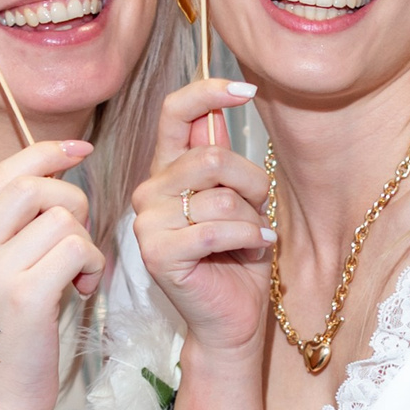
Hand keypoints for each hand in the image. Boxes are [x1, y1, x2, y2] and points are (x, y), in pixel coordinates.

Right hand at [0, 138, 106, 409]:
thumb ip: (8, 239)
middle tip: (79, 238)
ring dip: (85, 240)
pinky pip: (74, 248)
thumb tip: (55, 191)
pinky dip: (91, 263)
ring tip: (80, 275)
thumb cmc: (3, 348)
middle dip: (71, 199)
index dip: (42, 154)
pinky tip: (83, 290)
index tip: (77, 149)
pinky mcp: (22, 297)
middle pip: (28, 185)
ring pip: (58, 216)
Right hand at [131, 81, 273, 362]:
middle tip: (261, 209)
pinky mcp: (158, 253)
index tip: (249, 90)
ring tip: (256, 237)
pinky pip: (216, 229)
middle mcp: (150, 190)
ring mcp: (148, 222)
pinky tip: (259, 247)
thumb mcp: (239, 199)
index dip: (209, 92)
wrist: (232, 319)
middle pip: (212, 156)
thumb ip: (224, 158)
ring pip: (219, 195)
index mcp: (168, 170)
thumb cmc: (238, 260)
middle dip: (252, 182)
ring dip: (252, 218)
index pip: (175, 112)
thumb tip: (222, 107)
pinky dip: (249, 238)